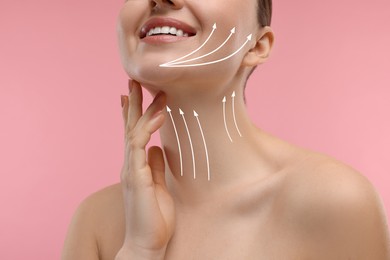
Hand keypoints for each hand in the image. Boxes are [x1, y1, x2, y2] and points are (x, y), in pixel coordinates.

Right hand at [117, 80, 174, 258]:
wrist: (147, 243)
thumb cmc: (153, 218)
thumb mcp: (159, 186)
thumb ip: (156, 166)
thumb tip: (157, 148)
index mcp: (136, 166)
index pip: (133, 134)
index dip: (133, 114)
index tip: (133, 95)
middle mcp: (130, 164)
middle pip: (130, 127)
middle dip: (133, 103)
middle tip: (135, 81)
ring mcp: (131, 169)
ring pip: (134, 131)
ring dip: (144, 109)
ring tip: (155, 91)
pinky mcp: (135, 176)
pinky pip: (139, 145)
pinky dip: (147, 127)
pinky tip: (157, 114)